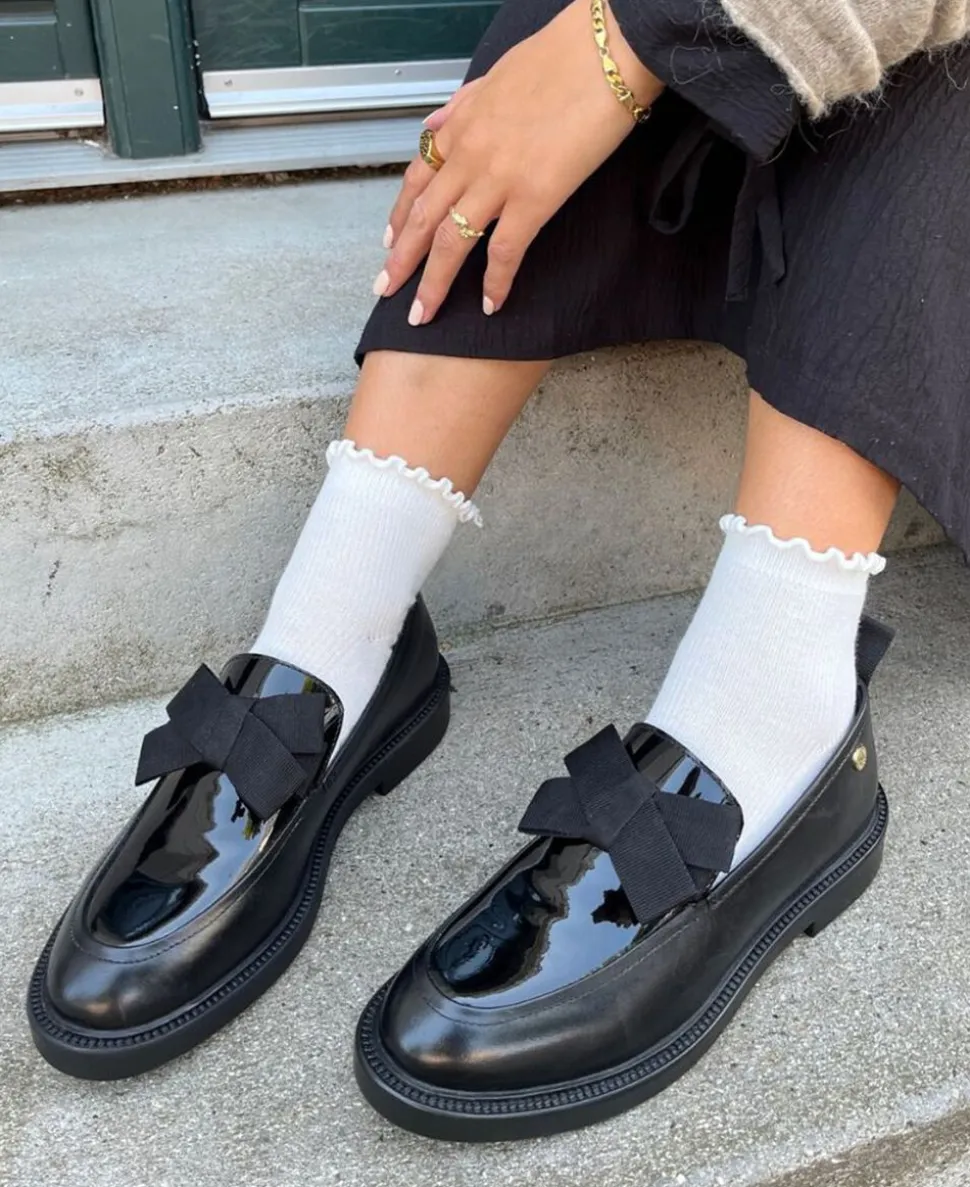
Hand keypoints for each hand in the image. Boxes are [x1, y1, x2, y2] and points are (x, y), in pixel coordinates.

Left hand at [373, 0, 663, 323]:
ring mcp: (498, 180)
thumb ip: (463, 104)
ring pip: (451, 243)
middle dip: (401, 261)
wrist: (605, 49)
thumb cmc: (562, 56)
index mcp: (462, 126)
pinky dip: (495, 283)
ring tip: (421, 315)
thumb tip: (438, 123)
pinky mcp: (534, 198)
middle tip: (385, 291)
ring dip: (433, 284)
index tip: (388, 242)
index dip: (399, 215)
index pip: (417, 179)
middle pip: (423, 219)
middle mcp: (469, 156)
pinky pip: (505, 252)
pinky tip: (490, 305)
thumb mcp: (497, 75)